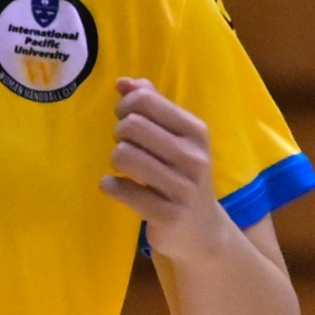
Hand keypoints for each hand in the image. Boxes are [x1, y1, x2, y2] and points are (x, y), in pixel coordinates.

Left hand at [100, 79, 234, 259]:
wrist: (202, 231)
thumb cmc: (183, 176)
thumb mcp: (178, 138)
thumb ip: (152, 105)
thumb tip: (123, 82)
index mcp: (196, 132)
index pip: (146, 101)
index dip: (125, 106)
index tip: (126, 120)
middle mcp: (194, 158)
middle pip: (132, 125)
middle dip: (119, 133)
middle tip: (126, 146)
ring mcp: (182, 189)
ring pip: (123, 155)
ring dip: (116, 160)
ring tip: (124, 168)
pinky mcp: (167, 216)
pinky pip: (121, 190)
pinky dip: (111, 186)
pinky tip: (118, 188)